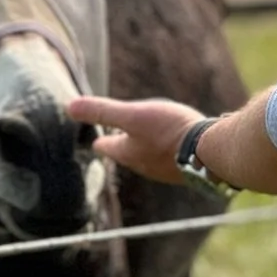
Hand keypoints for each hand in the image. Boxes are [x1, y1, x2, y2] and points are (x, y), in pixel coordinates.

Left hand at [68, 95, 202, 184]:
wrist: (208, 151)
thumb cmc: (168, 131)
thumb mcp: (132, 115)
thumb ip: (102, 111)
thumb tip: (68, 107)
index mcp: (125, 153)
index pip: (105, 147)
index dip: (100, 140)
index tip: (96, 139)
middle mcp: (142, 166)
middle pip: (126, 155)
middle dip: (122, 146)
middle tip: (118, 138)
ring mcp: (164, 170)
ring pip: (148, 158)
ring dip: (145, 148)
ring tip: (146, 138)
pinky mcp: (183, 168)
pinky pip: (169, 158)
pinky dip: (166, 150)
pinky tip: (174, 144)